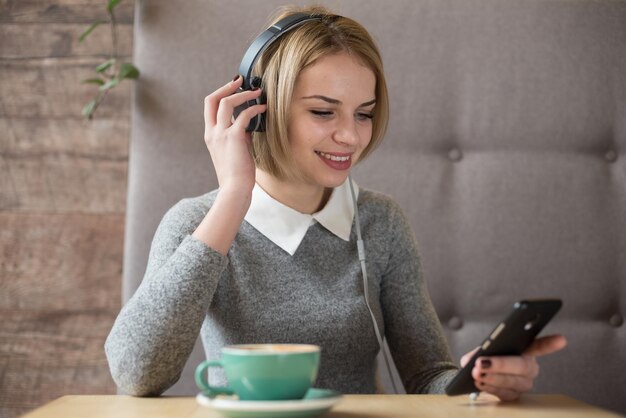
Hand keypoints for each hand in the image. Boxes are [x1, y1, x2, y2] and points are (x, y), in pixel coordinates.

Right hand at [203, 76, 266, 193]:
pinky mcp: (234, 137)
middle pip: (212, 99)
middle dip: (227, 86)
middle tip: (241, 80)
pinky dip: (255, 109)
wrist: (234, 189)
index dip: (220, 93)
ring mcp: (221, 134)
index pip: (209, 107)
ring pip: (227, 103)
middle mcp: (212, 132)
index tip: (234, 87)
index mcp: (210, 135)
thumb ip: (239, 136)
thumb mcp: (235, 151)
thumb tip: (249, 125)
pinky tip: (263, 109)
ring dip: (243, 94)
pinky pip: (244, 116)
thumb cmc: (236, 174)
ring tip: (258, 92)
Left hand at [460, 335, 566, 400]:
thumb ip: (481, 350)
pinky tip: (480, 383)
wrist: (478, 373)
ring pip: (512, 382)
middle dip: (500, 364)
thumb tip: (474, 358)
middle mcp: (529, 367)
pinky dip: (490, 387)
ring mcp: (524, 383)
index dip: (550, 344)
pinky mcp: (515, 396)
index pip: (540, 345)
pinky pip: (504, 393)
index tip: (561, 339)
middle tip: (481, 363)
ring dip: (492, 378)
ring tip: (477, 373)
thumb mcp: (483, 349)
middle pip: (521, 366)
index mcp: (525, 349)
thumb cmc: (486, 356)